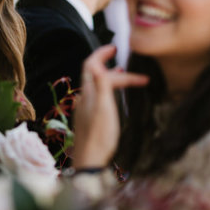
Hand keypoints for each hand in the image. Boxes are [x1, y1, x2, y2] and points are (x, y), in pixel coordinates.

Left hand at [71, 46, 148, 168]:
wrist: (89, 161)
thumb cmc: (100, 136)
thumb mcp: (104, 109)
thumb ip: (101, 86)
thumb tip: (96, 63)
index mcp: (88, 93)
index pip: (91, 65)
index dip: (101, 54)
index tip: (114, 48)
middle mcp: (84, 98)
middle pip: (94, 74)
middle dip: (108, 64)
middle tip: (124, 59)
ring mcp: (85, 108)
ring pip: (96, 86)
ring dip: (109, 77)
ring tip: (125, 76)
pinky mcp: (88, 118)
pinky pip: (97, 97)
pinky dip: (107, 90)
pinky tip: (113, 98)